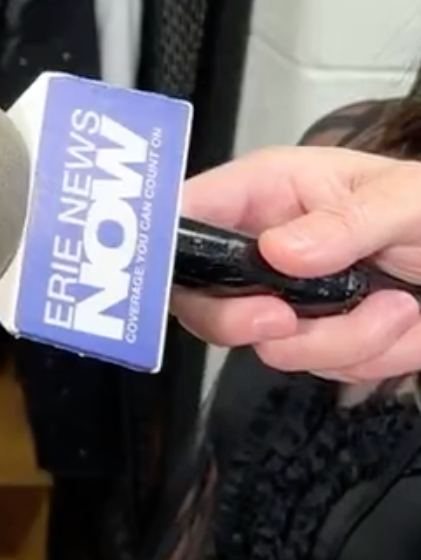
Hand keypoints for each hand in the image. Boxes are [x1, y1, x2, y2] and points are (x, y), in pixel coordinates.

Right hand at [174, 146, 420, 381]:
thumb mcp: (405, 201)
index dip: (163, 246)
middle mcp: (263, 246)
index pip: (184, 213)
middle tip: (282, 321)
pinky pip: (316, 366)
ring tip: (399, 309)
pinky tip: (402, 323)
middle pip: (196, 297)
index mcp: (267, 192)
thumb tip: (278, 251)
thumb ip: (344, 222)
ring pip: (266, 344)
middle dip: (236, 320)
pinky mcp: (318, 338)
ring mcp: (287, 297)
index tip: (178, 281)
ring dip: (341, 340)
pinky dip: (368, 357)